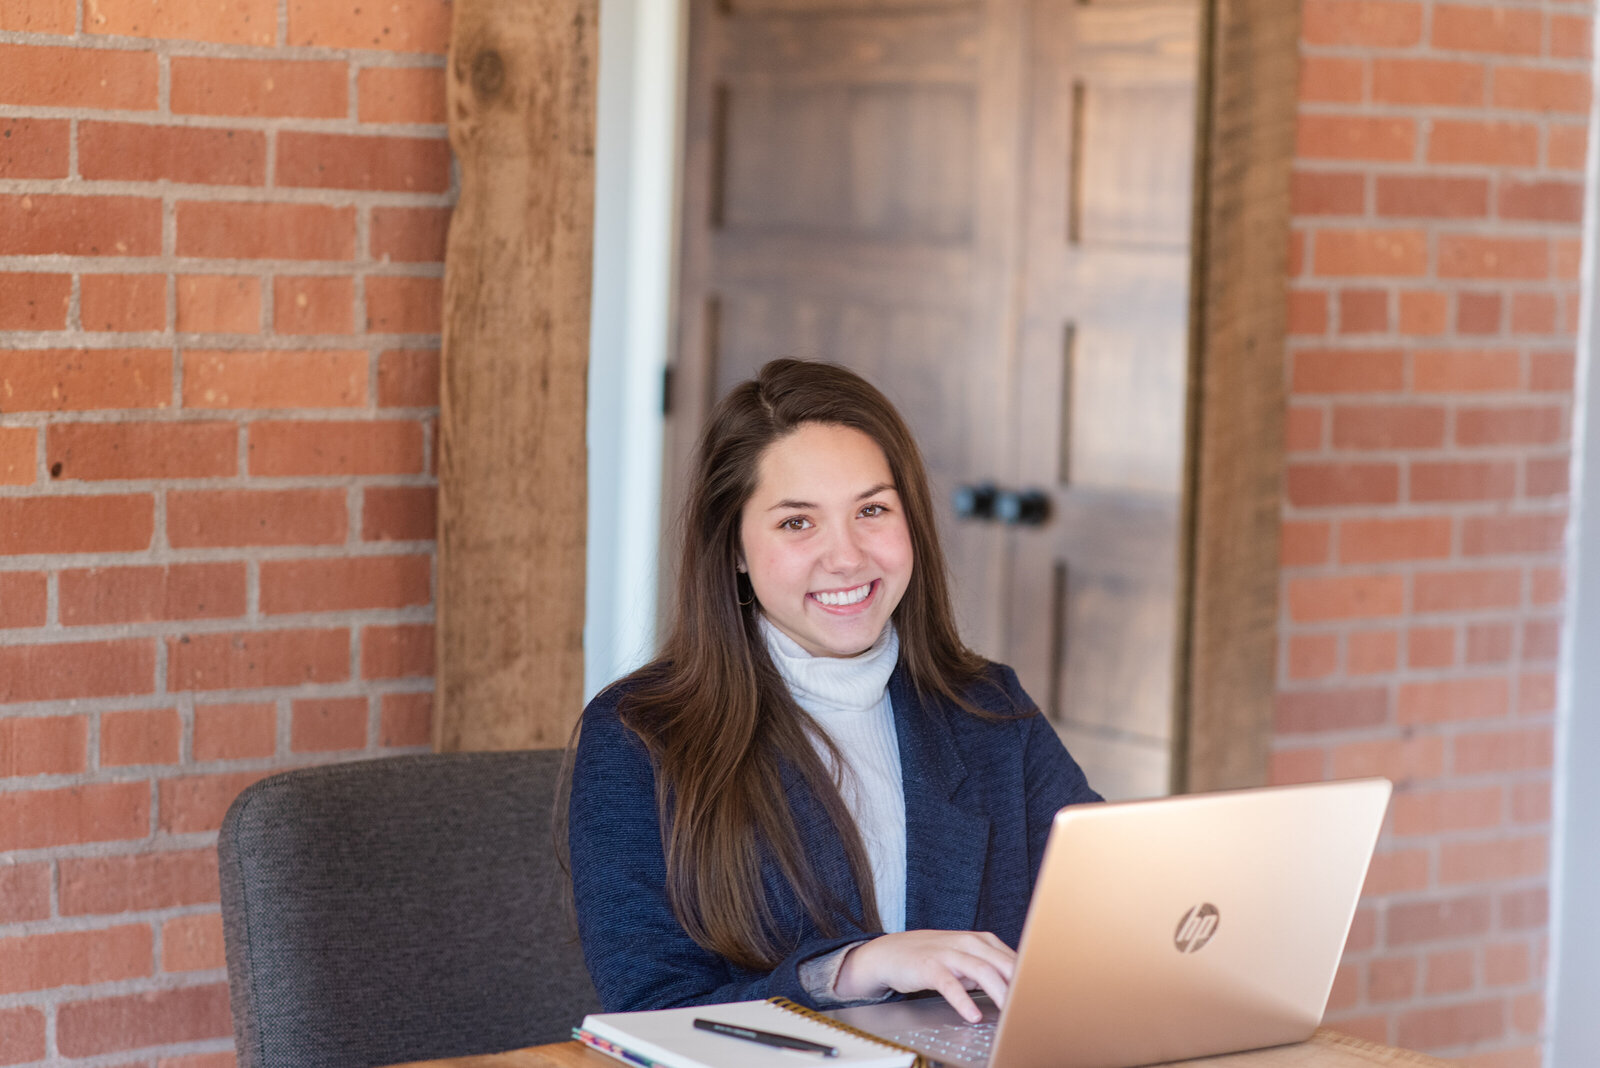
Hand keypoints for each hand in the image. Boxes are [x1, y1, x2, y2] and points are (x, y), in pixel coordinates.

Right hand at [833, 930, 1016, 1022]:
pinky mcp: (929, 967)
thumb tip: (1017, 988)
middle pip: (1003, 963)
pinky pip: (950, 984)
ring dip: (999, 992)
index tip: (1044, 995)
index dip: (1029, 977)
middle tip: (1033, 1005)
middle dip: (1020, 985)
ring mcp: (948, 953)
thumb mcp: (965, 959)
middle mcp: (968, 943)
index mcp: (981, 941)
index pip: (1013, 959)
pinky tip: (972, 1014)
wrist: (890, 953)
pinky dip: (963, 1000)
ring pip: (982, 971)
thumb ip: (989, 969)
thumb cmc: (932, 957)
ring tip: (1010, 1012)